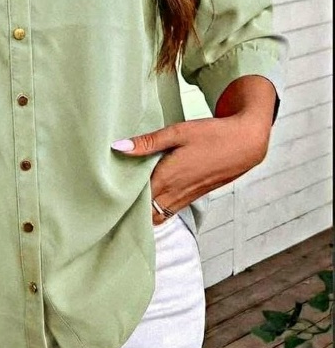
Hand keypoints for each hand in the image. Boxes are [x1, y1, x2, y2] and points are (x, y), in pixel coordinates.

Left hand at [111, 113, 270, 224]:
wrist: (246, 143)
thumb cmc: (213, 134)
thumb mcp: (178, 132)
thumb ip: (148, 142)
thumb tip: (118, 147)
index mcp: (168, 177)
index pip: (136, 198)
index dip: (119, 200)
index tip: (102, 196)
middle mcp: (175, 192)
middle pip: (143, 213)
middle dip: (126, 211)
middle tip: (108, 202)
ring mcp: (184, 198)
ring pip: (156, 216)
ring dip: (140, 213)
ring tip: (122, 203)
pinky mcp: (192, 198)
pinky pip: (168, 212)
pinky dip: (154, 211)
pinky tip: (145, 201)